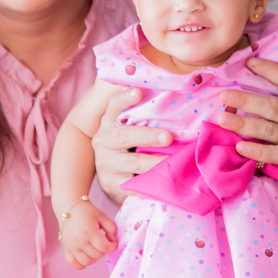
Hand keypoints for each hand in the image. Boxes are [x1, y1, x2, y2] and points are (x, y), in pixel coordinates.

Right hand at [58, 201, 116, 269]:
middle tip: (103, 243)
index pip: (104, 248)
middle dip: (104, 251)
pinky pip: (74, 264)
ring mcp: (71, 246)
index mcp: (89, 232)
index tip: (113, 242)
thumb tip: (113, 241)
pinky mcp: (66, 249)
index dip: (112, 247)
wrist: (69, 208)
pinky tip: (86, 256)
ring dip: (94, 258)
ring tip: (96, 250)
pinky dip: (82, 264)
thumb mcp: (102, 216)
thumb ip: (111, 229)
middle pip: (97, 255)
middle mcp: (79, 241)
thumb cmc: (88, 212)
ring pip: (86, 262)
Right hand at [92, 87, 170, 204]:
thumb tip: (172, 92)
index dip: (125, 98)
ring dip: (154, 161)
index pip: (114, 106)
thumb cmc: (128, 144)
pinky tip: (165, 183)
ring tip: (172, 161)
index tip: (139, 92)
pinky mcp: (112, 184)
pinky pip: (134, 186)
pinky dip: (151, 185)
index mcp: (109, 121)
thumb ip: (141, 113)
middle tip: (168, 137)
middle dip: (148, 136)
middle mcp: (104, 140)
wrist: (110, 177)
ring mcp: (107, 163)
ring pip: (132, 162)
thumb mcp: (128, 126)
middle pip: (124, 136)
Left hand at [215, 57, 277, 199]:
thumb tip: (273, 96)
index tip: (250, 62)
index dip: (270, 69)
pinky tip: (240, 148)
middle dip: (245, 98)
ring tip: (222, 120)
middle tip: (224, 95)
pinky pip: (273, 154)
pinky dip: (256, 151)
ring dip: (243, 123)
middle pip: (272, 104)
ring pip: (268, 128)